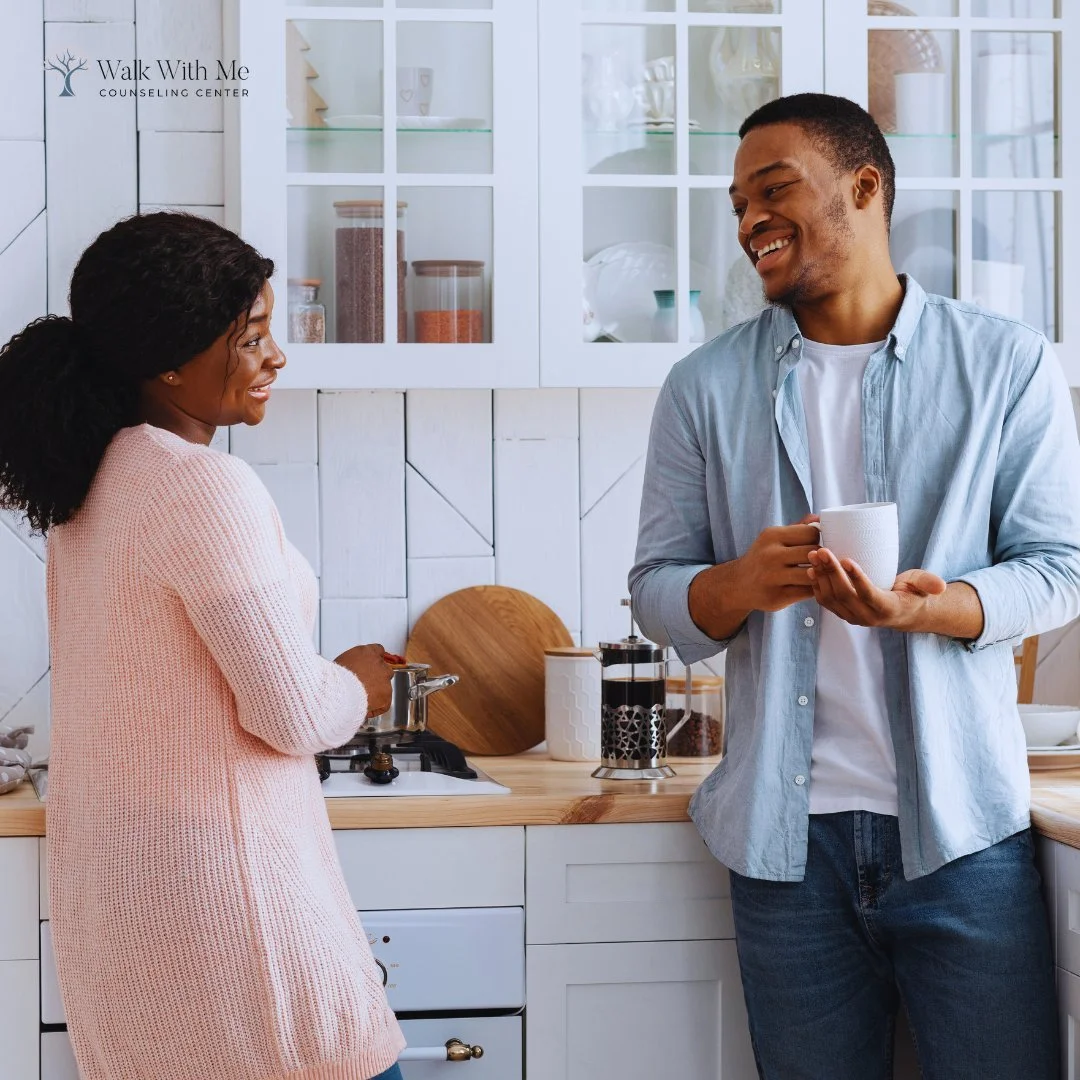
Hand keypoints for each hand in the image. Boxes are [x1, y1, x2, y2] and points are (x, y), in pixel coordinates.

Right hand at [333, 643, 392, 717]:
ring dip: (376, 692)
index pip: (378, 651)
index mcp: (366, 652)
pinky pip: (384, 704)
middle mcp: (379, 663)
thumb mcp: (340, 663)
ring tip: (361, 700)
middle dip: (376, 677)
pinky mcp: (386, 696)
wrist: (337, 691)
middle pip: (384, 669)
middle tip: (363, 686)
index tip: (369, 667)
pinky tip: (365, 709)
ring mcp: (384, 679)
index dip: (373, 662)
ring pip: (385, 686)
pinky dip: (376, 708)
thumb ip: (352, 663)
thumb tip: (352, 670)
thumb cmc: (333, 678)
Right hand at [732, 517, 820, 612]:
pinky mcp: (776, 597)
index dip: (817, 539)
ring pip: (812, 574)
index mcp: (771, 536)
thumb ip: (798, 528)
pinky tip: (809, 586)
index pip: (811, 532)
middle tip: (818, 562)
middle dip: (820, 557)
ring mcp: (772, 577)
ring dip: (819, 575)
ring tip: (817, 574)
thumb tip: (820, 517)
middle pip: (813, 552)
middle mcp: (770, 555)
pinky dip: (813, 589)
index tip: (814, 545)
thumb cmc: (763, 558)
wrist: (737, 584)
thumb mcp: (774, 538)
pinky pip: (806, 592)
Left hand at [806, 548, 946, 629]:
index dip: (857, 579)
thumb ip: (928, 583)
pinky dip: (816, 586)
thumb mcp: (922, 587)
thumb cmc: (913, 594)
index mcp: (886, 609)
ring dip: (820, 576)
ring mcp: (852, 616)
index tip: (847, 559)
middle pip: (844, 594)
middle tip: (822, 550)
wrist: (902, 613)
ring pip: (831, 598)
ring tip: (814, 555)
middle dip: (831, 571)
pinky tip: (811, 569)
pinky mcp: (842, 613)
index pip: (868, 594)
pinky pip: (825, 602)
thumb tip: (941, 585)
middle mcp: (867, 617)